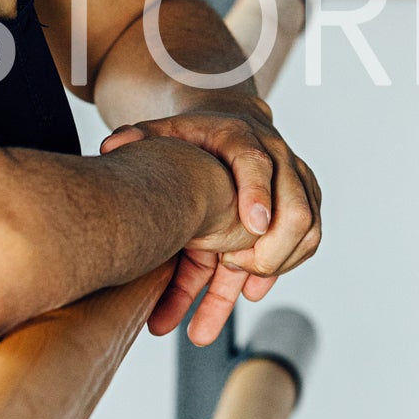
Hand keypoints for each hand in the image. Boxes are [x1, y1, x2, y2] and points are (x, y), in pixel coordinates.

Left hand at [99, 101, 321, 344]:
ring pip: (306, 230)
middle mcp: (278, 158)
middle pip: (296, 208)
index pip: (256, 164)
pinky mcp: (304, 202)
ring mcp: (295, 182)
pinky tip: (250, 290)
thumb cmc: (192, 136)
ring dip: (277, 265)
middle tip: (237, 269)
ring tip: (240, 291)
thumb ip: (138, 138)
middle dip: (272, 248)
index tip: (251, 228)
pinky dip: (283, 268)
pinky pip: (308, 241)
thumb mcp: (163, 132)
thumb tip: (110, 146)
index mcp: (240, 137)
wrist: (229, 127)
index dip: (256, 195)